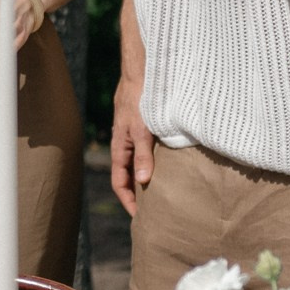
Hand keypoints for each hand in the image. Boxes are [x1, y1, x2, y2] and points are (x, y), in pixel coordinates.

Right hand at [108, 79, 152, 215]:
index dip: (128, 201)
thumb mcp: (141, 130)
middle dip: (138, 194)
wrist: (142, 72)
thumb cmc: (138, 99)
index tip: (140, 217)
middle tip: (153, 211)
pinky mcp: (145, 127)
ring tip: (163, 193)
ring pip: (139, 163)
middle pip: (129, 175)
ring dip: (148, 178)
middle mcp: (126, 144)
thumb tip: (142, 182)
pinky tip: (170, 166)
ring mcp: (135, 135)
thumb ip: (143, 155)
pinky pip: (148, 151)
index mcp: (119, 147)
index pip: (119, 182)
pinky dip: (155, 163)